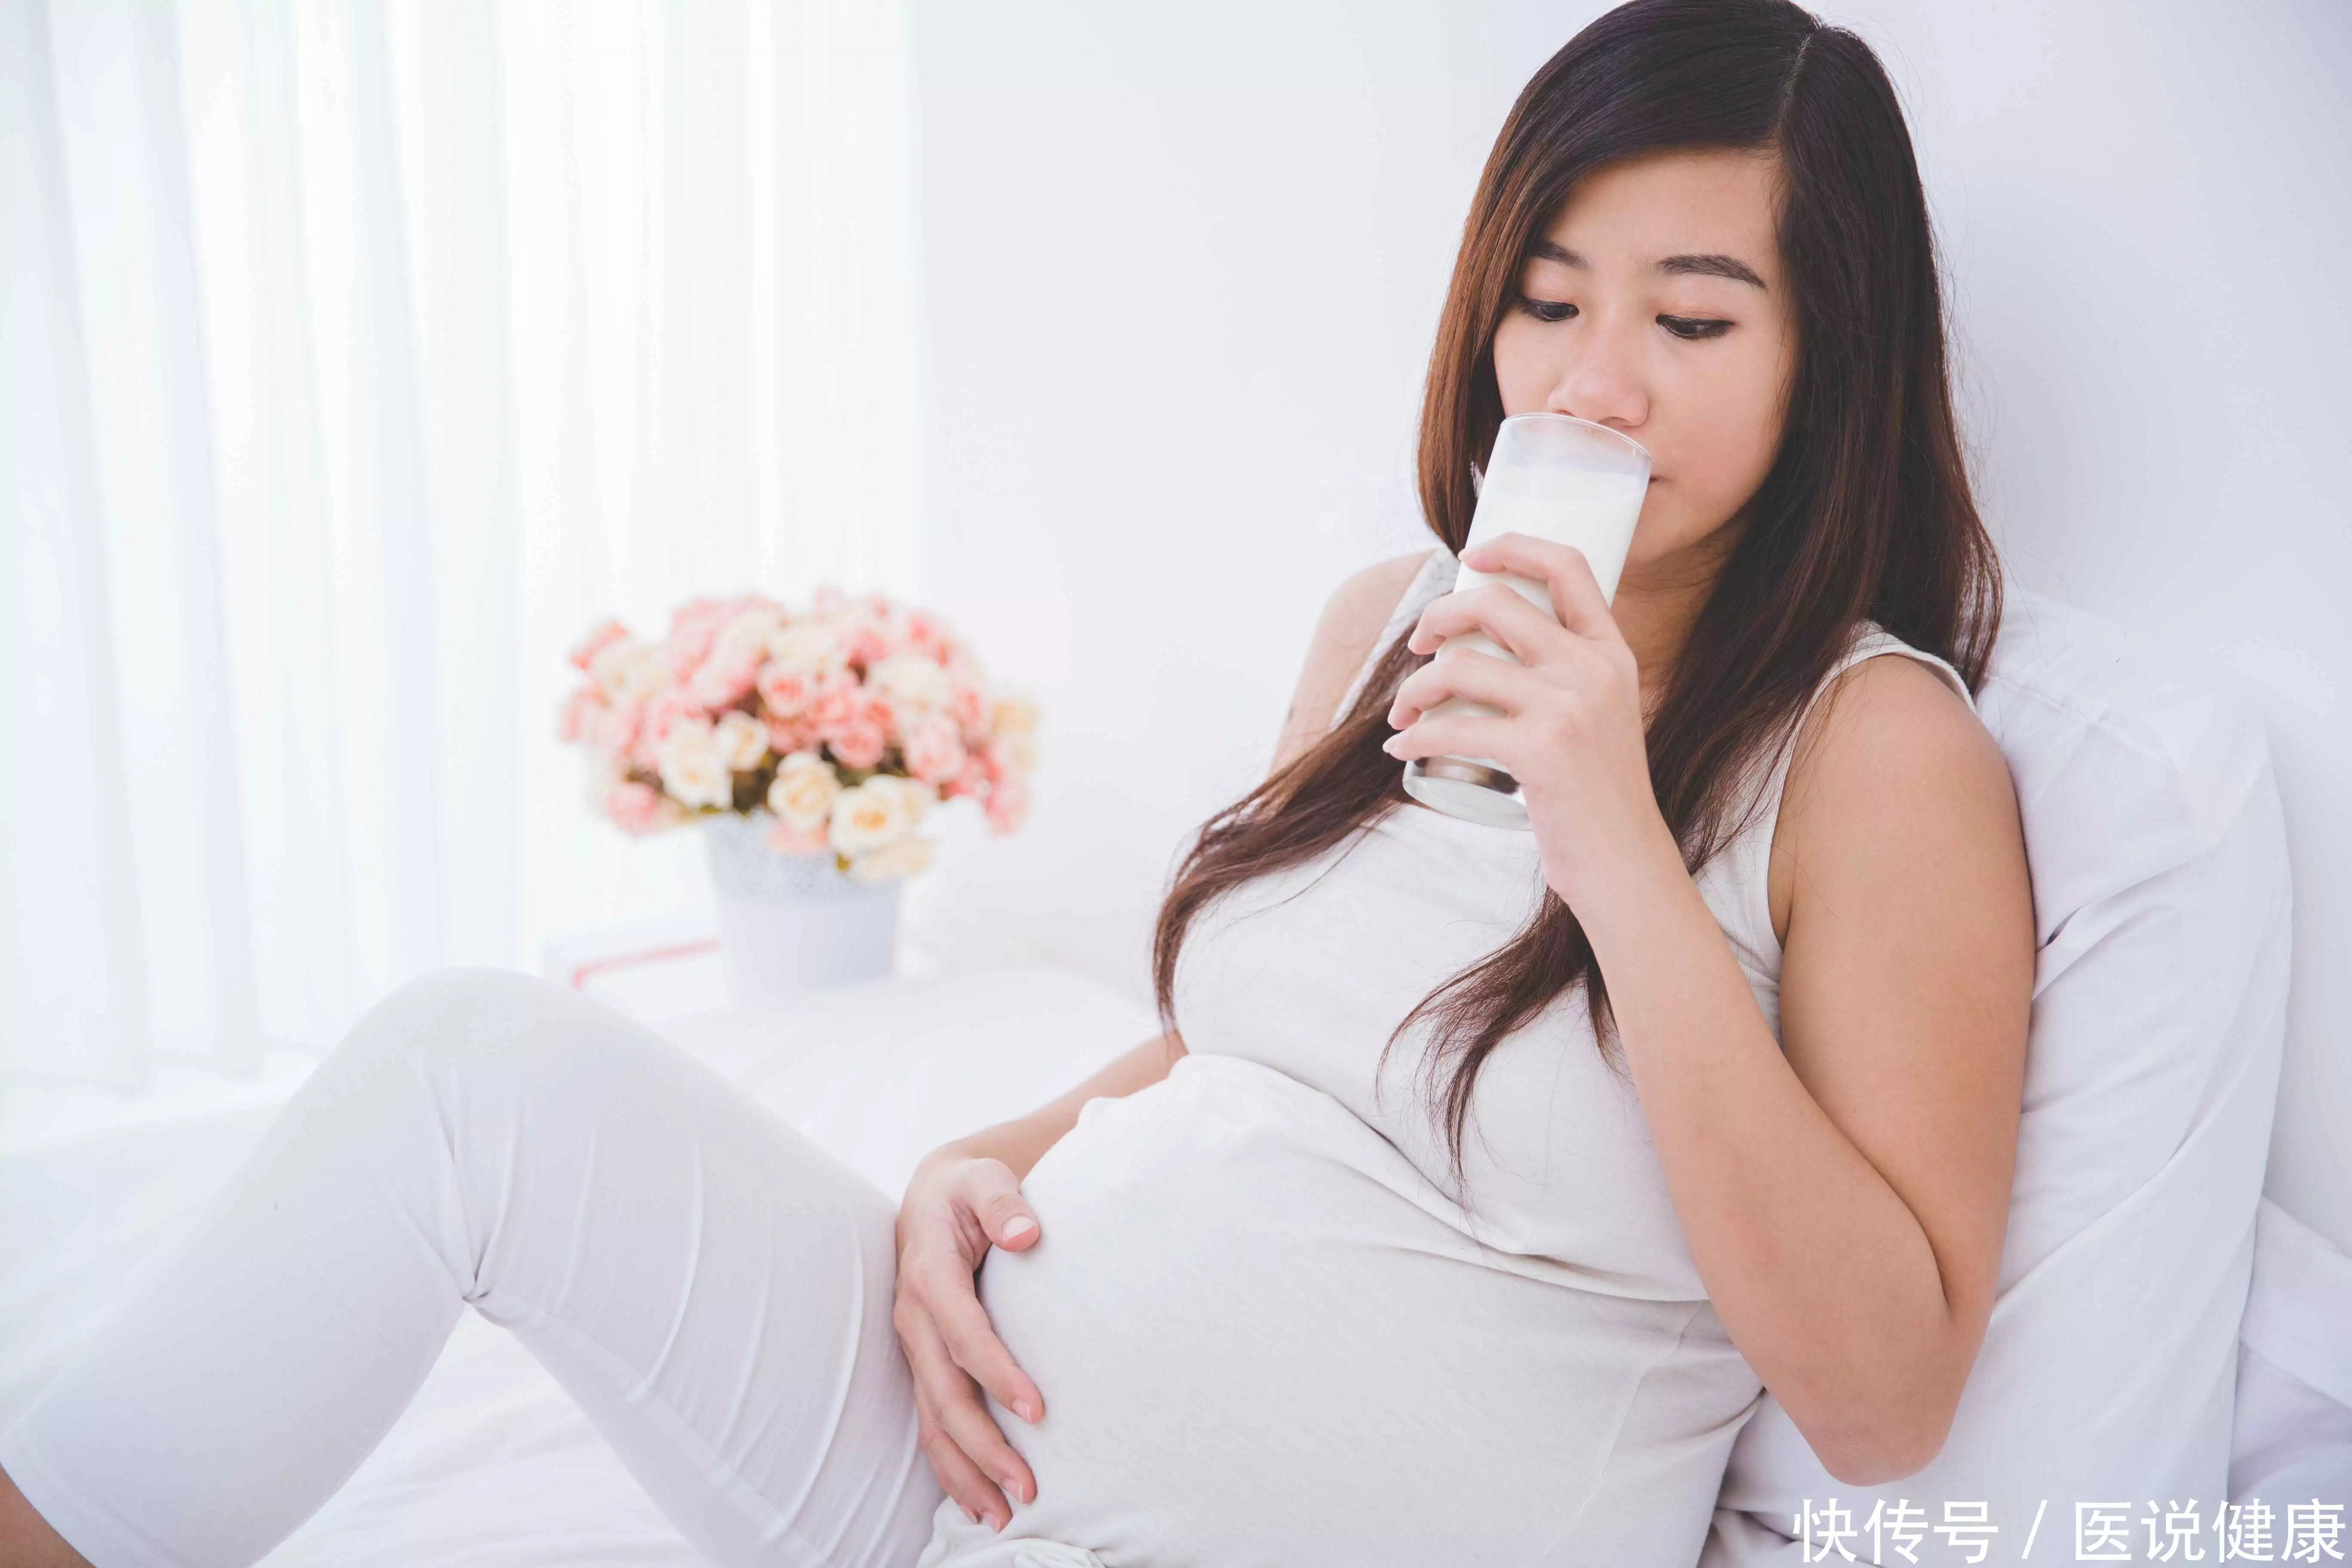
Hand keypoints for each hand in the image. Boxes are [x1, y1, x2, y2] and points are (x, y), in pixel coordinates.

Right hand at [892, 1146, 1047, 1531]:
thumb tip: (1027, 1232)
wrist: (933, 1194)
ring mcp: (915, 1345)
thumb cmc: (969, 1189)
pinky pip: (931, 1420)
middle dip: (982, 1445)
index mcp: (930, 1272)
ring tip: (1003, 1514)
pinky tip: (977, 1500)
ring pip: (932, 1419)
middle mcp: (915, 1317)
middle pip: (944, 1393)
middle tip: (1027, 1487)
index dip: (996, 1372)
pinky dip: (950, 1464)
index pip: (963, 1333)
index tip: (1038, 1408)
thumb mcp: (984, 1178)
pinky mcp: (923, 1362)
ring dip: (964, 1471)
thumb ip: (1003, 1202)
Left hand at [1382, 531, 1668, 908]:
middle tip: (1417, 648)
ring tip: (1402, 716)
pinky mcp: (1540, 752)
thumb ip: (1563, 673)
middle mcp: (1592, 670)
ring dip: (1414, 690)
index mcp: (1610, 652)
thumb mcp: (1600, 715)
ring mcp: (1568, 708)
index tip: (1471, 557)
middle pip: (1495, 605)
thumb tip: (1480, 645)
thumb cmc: (1597, 794)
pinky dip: (1414, 737)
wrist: (1624, 861)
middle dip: (1438, 618)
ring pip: (1460, 666)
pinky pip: (1452, 727)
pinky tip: (1403, 749)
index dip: (1513, 547)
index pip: (1568, 567)